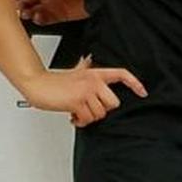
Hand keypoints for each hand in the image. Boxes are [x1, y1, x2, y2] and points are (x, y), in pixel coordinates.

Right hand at [11, 0, 87, 24]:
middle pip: (26, 1)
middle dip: (18, 6)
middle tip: (14, 9)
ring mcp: (52, 5)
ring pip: (33, 12)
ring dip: (27, 15)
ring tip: (26, 15)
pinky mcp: (59, 16)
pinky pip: (44, 21)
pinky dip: (39, 21)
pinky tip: (37, 19)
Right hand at [19, 56, 146, 127]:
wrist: (38, 84)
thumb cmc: (56, 81)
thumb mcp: (75, 71)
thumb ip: (85, 66)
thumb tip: (88, 59)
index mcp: (95, 73)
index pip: (121, 74)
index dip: (135, 83)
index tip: (142, 92)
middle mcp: (93, 81)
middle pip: (113, 103)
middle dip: (102, 110)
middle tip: (90, 108)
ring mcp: (86, 92)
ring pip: (100, 114)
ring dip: (89, 117)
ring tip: (79, 112)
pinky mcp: (77, 102)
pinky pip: (87, 119)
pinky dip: (80, 122)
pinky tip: (74, 116)